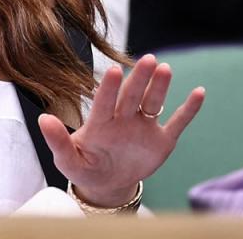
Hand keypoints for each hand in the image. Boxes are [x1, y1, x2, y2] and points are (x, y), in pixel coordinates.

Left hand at [38, 53, 204, 206]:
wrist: (105, 184)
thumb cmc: (83, 167)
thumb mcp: (68, 159)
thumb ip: (57, 140)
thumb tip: (43, 119)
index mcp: (100, 122)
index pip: (105, 101)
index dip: (110, 88)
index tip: (114, 70)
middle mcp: (123, 119)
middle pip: (132, 95)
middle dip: (139, 79)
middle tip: (148, 59)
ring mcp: (143, 127)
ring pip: (153, 102)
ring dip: (160, 87)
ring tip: (165, 69)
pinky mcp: (161, 140)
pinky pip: (177, 122)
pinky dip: (188, 109)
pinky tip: (199, 92)